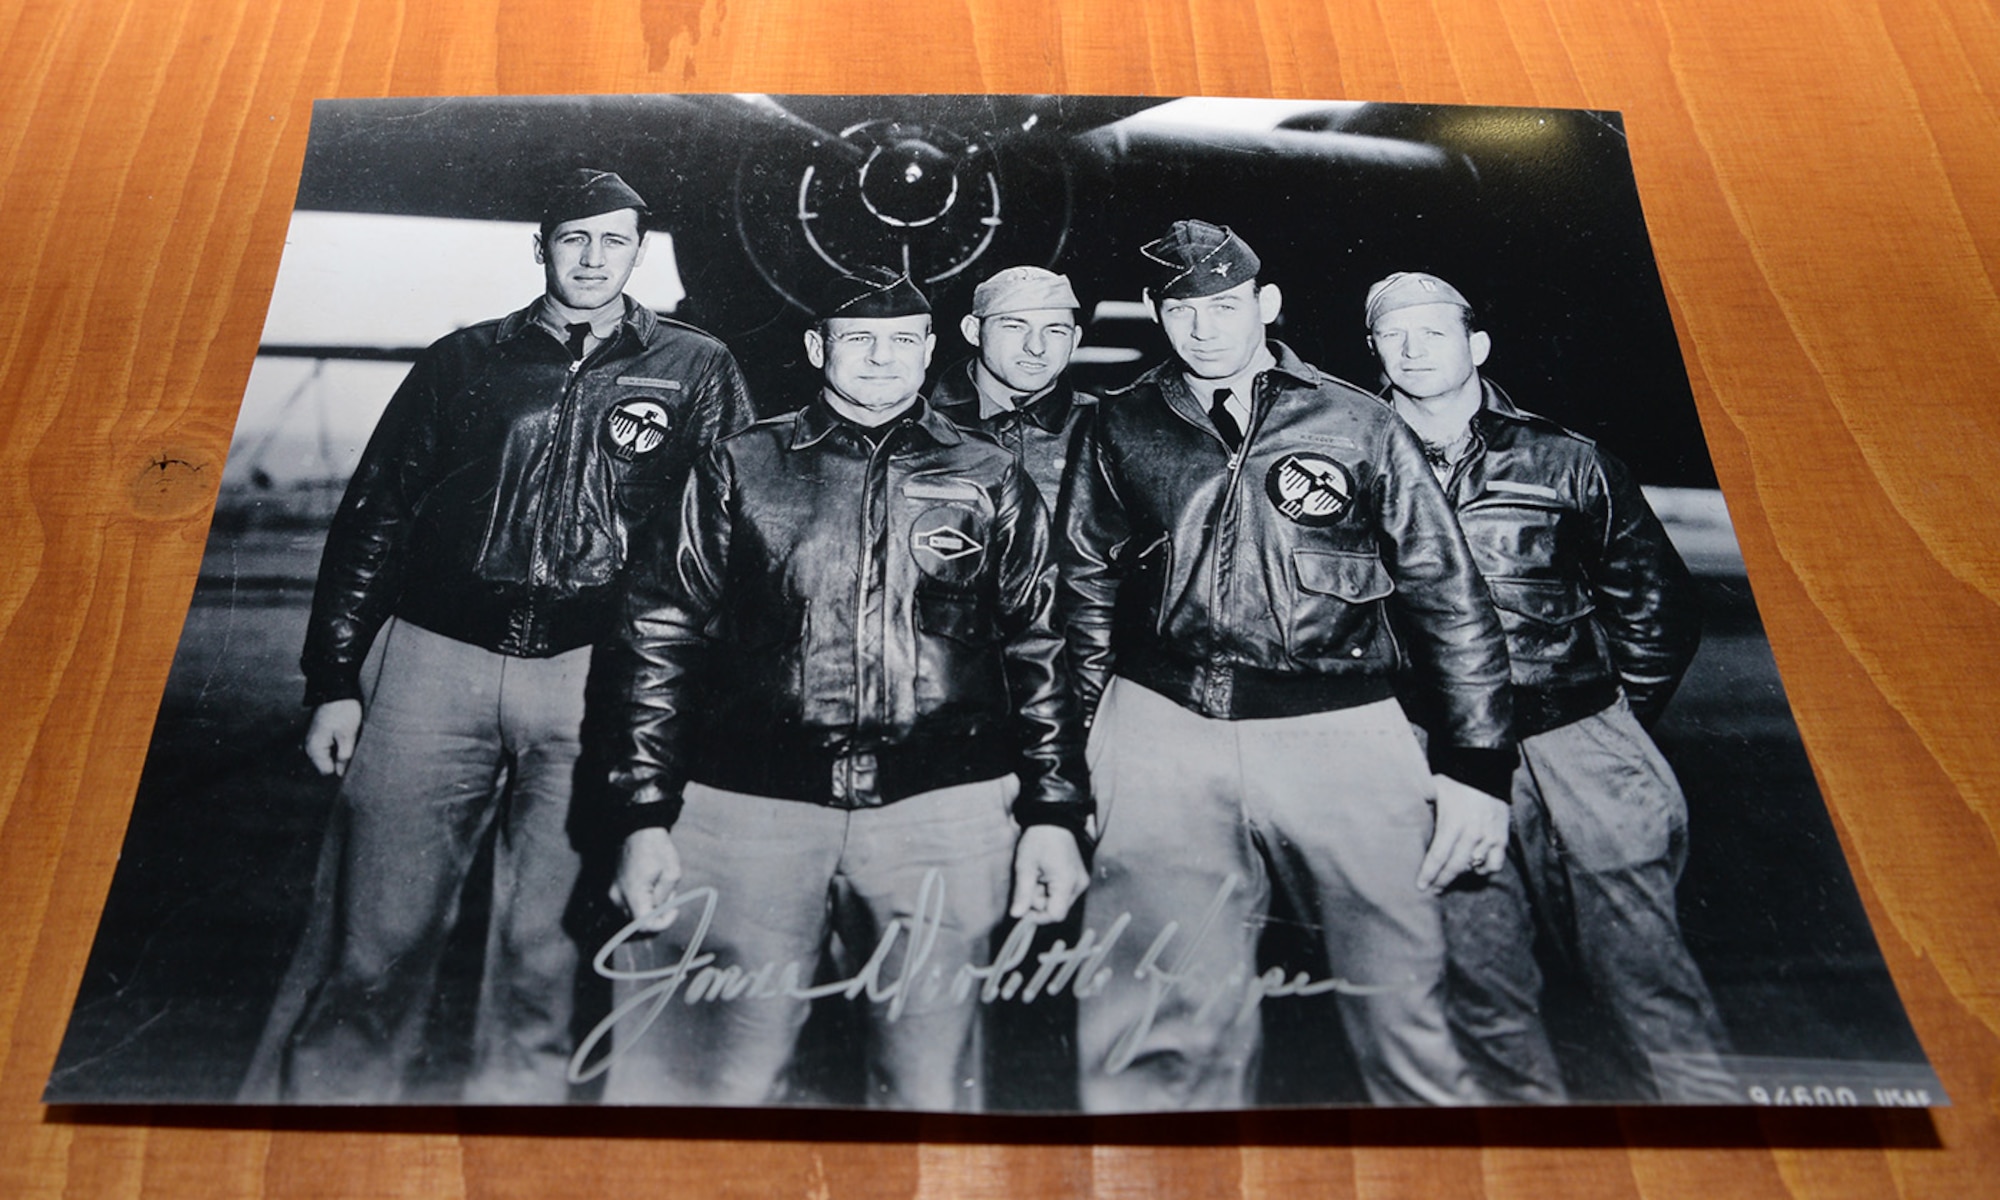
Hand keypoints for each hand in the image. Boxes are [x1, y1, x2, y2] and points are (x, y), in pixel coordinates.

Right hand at [303, 699, 363, 776]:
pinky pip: (327, 747)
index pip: (327, 771)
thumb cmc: (342, 711)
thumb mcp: (348, 735)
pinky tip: (343, 734)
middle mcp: (309, 746)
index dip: (341, 766)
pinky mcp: (318, 734)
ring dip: (338, 751)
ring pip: (327, 756)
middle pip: (326, 764)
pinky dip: (336, 744)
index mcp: (315, 748)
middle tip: (349, 745)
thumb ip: (344, 756)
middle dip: (339, 759)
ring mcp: (312, 740)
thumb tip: (340, 773)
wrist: (336, 690)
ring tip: (346, 738)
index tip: (350, 756)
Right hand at [609, 827, 683, 932]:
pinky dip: (641, 903)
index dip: (662, 923)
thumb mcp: (672, 873)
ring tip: (660, 890)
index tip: (674, 910)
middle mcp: (617, 897)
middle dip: (657, 916)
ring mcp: (612, 894)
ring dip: (649, 909)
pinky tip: (651, 889)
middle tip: (670, 899)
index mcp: (632, 893)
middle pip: (637, 923)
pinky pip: (628, 906)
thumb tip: (660, 912)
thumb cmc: (657, 849)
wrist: (640, 830)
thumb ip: (666, 898)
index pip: (644, 924)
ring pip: (633, 915)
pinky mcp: (612, 890)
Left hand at [1008, 825, 1088, 924]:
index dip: (1037, 915)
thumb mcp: (1025, 867)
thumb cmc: (1038, 841)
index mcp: (1067, 882)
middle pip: (1057, 909)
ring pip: (1059, 902)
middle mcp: (1078, 885)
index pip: (1055, 914)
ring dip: (1044, 895)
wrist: (1052, 821)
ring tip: (1037, 876)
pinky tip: (1045, 876)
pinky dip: (1051, 889)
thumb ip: (1022, 893)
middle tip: (1029, 882)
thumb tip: (1016, 915)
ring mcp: (1080, 882)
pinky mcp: (1079, 879)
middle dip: (1039, 902)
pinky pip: (1063, 894)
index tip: (1023, 906)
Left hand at [1417, 774, 1510, 893]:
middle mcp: (1471, 834)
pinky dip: (1485, 869)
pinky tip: (1475, 868)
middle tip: (1432, 890)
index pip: (1438, 857)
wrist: (1485, 768)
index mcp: (1452, 823)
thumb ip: (1420, 806)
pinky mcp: (1501, 837)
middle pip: (1455, 867)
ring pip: (1474, 868)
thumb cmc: (1455, 780)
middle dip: (1441, 881)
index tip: (1421, 886)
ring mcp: (1488, 838)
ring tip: (1449, 878)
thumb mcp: (1432, 790)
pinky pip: (1495, 864)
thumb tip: (1398, 816)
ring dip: (1460, 876)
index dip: (1429, 874)